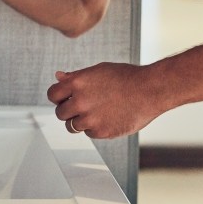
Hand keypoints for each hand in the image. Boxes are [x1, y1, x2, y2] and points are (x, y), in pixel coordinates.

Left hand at [46, 63, 166, 138]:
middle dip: (67, 110)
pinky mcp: (101, 132)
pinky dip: (94, 128)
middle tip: (81, 107)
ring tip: (95, 113)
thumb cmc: (126, 77)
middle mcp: (80, 101)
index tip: (64, 98)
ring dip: (79, 121)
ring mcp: (90, 118)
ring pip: (72, 126)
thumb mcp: (98, 70)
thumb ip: (76, 76)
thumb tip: (58, 76)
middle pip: (60, 113)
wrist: (150, 90)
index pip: (52, 94)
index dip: (57, 97)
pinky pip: (88, 133)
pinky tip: (107, 117)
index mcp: (77, 83)